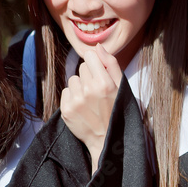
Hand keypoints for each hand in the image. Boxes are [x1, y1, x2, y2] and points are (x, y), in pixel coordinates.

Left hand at [59, 44, 122, 171]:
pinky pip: (66, 91)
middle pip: (81, 68)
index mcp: (104, 83)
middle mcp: (88, 91)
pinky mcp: (66, 110)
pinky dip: (72, 97)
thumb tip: (97, 46)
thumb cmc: (117, 110)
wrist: (106, 140)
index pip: (90, 56)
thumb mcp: (121, 87)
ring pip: (72, 79)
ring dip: (80, 87)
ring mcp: (76, 101)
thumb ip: (111, 64)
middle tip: (97, 91)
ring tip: (90, 100)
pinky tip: (82, 107)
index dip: (95, 63)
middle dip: (89, 76)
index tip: (99, 73)